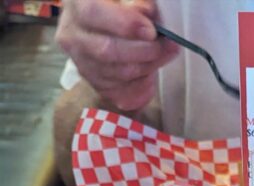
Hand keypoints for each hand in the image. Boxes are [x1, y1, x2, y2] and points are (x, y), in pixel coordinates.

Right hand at [56, 0, 178, 110]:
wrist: (102, 22)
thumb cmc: (115, 4)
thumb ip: (135, 1)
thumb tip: (148, 15)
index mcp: (76, 4)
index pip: (93, 13)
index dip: (125, 24)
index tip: (151, 31)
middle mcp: (71, 35)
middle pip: (106, 50)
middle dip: (142, 51)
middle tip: (166, 46)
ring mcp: (80, 62)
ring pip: (115, 74)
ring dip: (145, 68)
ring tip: (163, 56)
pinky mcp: (92, 82)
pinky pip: (117, 93)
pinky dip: (139, 88)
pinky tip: (151, 78)